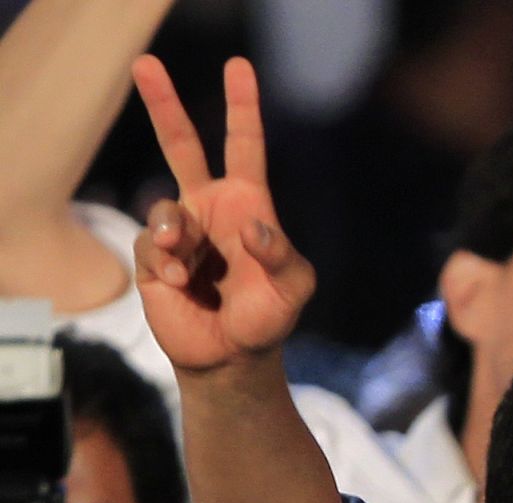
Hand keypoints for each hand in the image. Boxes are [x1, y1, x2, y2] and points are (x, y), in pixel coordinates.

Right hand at [131, 55, 313, 372]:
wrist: (232, 355)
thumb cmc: (269, 317)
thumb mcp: (294, 287)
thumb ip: (282, 255)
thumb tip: (250, 225)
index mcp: (247, 203)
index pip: (243, 145)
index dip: (242, 107)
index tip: (239, 67)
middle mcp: (209, 208)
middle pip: (181, 144)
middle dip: (163, 104)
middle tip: (145, 64)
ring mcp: (180, 231)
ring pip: (165, 208)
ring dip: (178, 234)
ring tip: (190, 266)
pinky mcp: (154, 257)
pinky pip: (152, 243)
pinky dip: (168, 261)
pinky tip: (182, 281)